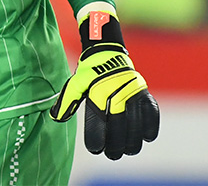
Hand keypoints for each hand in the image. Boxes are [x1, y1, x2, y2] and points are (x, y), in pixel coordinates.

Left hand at [50, 11, 158, 159]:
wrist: (106, 52)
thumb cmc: (88, 72)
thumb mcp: (75, 83)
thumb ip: (67, 101)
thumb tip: (56, 118)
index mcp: (97, 90)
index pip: (98, 119)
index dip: (97, 136)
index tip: (95, 149)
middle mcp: (116, 90)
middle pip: (118, 123)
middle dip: (116, 143)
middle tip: (113, 155)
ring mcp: (131, 90)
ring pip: (136, 120)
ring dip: (133, 139)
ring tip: (128, 151)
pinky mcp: (142, 89)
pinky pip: (150, 110)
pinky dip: (150, 124)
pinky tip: (147, 138)